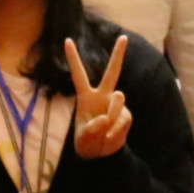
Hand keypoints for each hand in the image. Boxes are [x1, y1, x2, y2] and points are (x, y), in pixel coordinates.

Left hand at [63, 35, 132, 156]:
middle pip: (112, 73)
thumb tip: (106, 118)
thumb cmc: (86, 142)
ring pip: (118, 101)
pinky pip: (123, 119)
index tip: (67, 40)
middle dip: (118, 55)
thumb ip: (92, 128)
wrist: (101, 155)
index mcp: (86, 97)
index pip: (79, 75)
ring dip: (112, 116)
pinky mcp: (126, 116)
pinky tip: (110, 137)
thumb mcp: (83, 138)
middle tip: (124, 37)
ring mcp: (116, 105)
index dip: (73, 58)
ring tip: (104, 133)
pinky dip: (116, 131)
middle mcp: (102, 96)